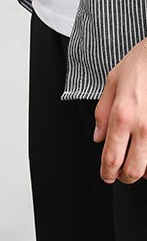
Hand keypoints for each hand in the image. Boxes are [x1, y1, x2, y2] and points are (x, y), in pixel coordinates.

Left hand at [93, 37, 146, 183]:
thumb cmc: (142, 62)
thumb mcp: (112, 82)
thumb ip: (102, 113)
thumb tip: (98, 137)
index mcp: (122, 115)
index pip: (111, 157)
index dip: (107, 173)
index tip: (106, 176)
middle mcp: (143, 126)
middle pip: (133, 169)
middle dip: (124, 178)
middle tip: (120, 175)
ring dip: (143, 171)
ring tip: (136, 165)